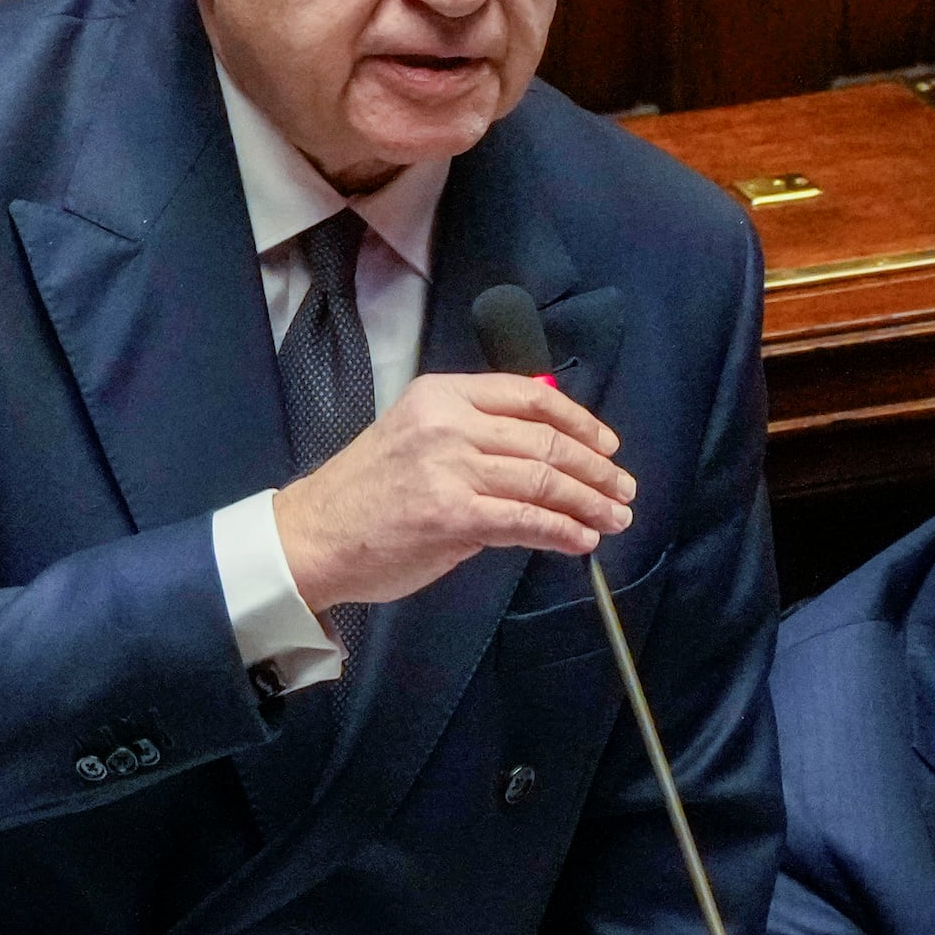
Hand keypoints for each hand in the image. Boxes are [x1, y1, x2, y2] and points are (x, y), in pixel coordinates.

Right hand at [273, 371, 633, 613]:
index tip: (607, 445)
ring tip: (615, 516)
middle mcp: (449, 424)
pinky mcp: (453, 516)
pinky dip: (563, 531)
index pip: (529, 396)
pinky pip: (527, 521)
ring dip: (589, 501)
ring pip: (543, 480)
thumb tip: (541, 461)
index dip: (578, 421)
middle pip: (545, 441)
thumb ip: (474, 439)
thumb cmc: (363, 494)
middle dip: (595, 468)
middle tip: (623, 489)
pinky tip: (582, 539)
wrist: (312, 536)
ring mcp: (451, 469)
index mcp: (441, 395)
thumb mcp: (415, 438)